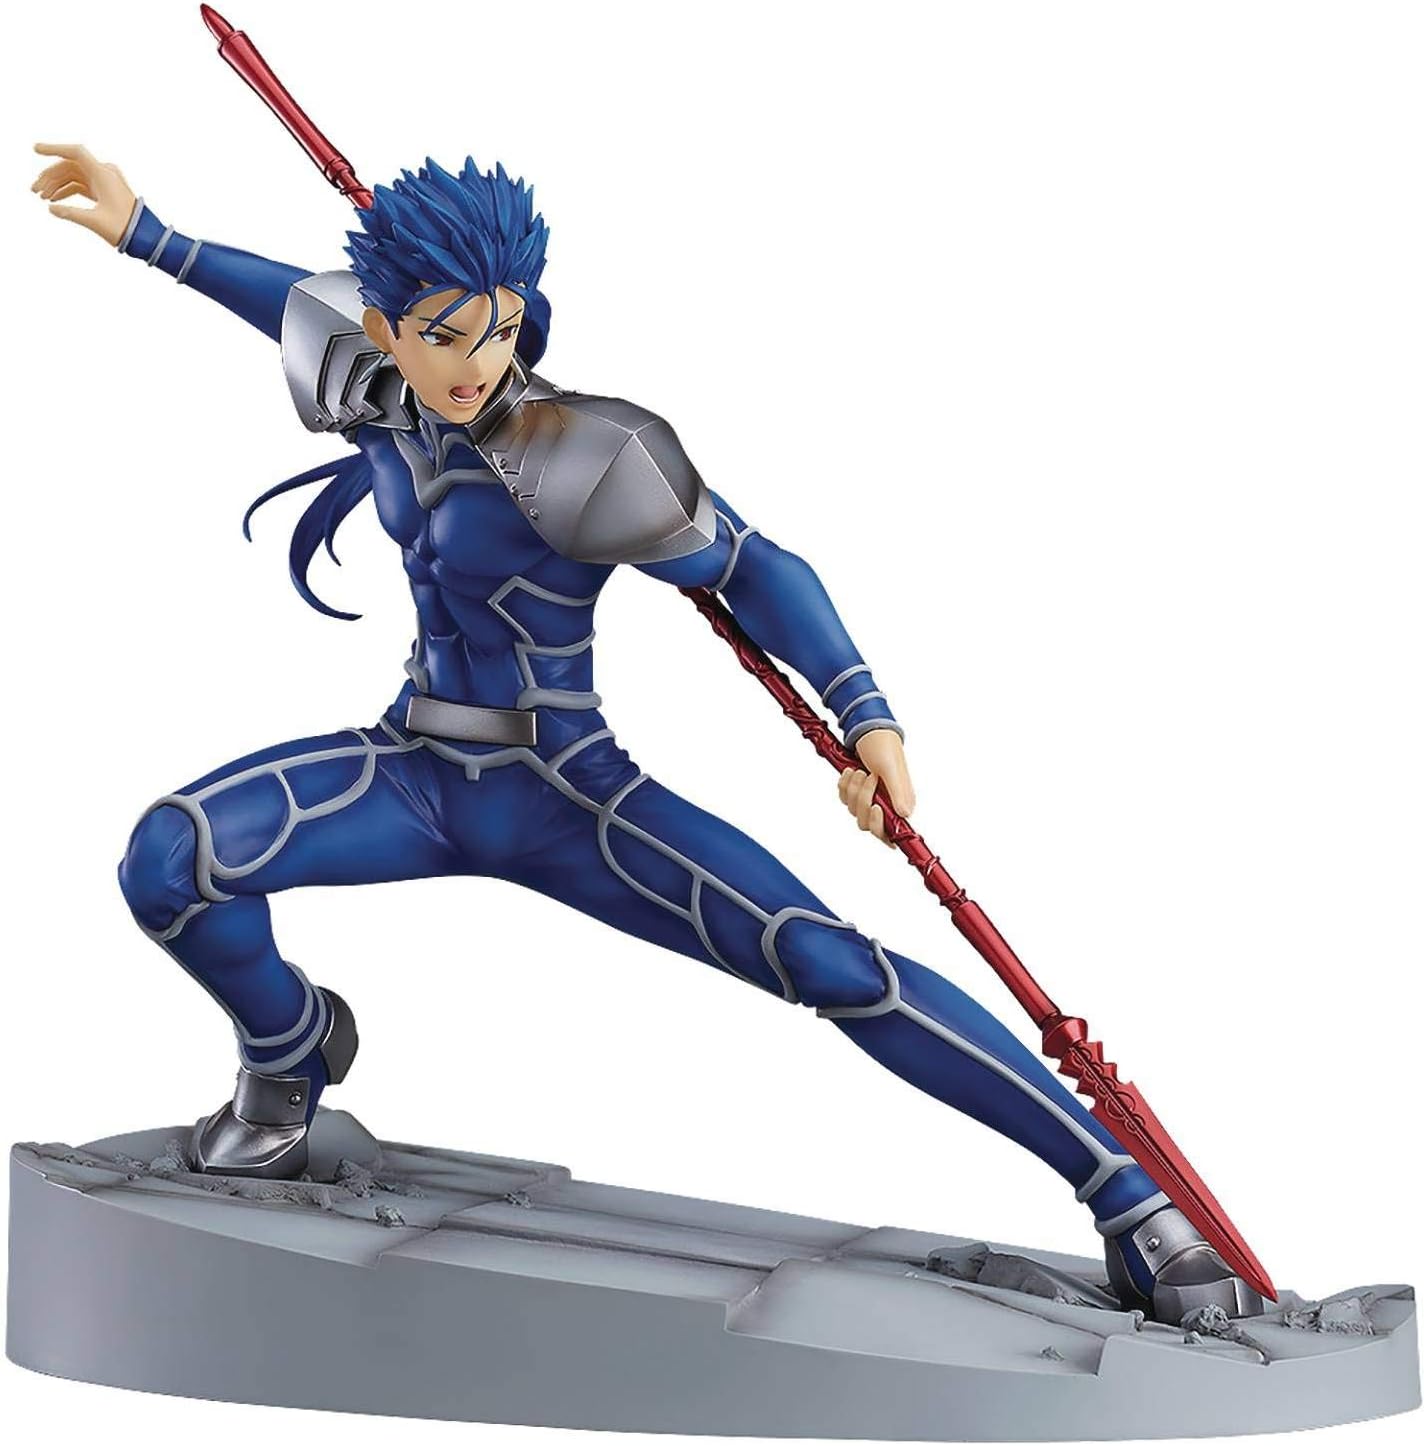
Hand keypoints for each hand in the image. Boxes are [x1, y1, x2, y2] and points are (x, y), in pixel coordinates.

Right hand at [32, 143, 136, 246]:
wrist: (147, 237)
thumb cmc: (126, 229)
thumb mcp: (95, 221)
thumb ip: (71, 214)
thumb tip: (51, 209)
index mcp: (103, 174)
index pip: (75, 152)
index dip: (54, 148)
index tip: (35, 149)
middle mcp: (104, 174)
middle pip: (70, 166)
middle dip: (50, 176)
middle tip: (34, 190)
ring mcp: (105, 182)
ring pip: (74, 176)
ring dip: (57, 184)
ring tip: (42, 197)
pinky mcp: (104, 192)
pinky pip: (81, 185)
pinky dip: (68, 191)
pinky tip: (54, 200)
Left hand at [838, 728, 915, 845]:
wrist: (869, 731)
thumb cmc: (884, 746)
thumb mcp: (890, 769)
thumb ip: (898, 792)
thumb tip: (905, 815)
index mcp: (901, 803)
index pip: (889, 832)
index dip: (879, 825)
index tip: (875, 807)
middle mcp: (887, 805)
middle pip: (867, 822)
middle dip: (862, 799)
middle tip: (866, 776)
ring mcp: (872, 799)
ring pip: (854, 811)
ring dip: (852, 789)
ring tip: (859, 770)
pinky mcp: (858, 793)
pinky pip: (845, 800)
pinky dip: (844, 786)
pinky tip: (849, 772)